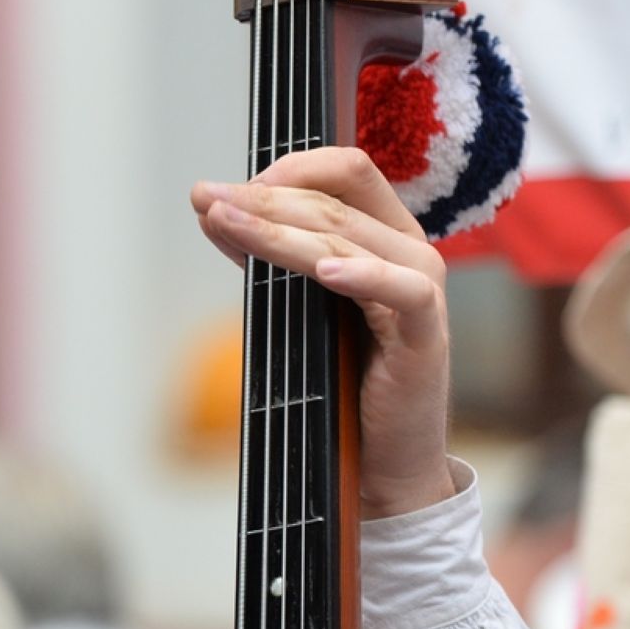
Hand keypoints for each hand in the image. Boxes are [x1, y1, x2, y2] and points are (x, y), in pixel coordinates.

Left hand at [192, 147, 456, 519]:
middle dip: (262, 198)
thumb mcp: (298, 305)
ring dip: (279, 230)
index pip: (343, 172)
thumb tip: (214, 210)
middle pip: (333, 202)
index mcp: (383, 233)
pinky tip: (325, 271)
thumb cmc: (341, 378)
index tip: (227, 191)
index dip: (285, 171)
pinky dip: (363, 276)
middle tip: (204, 197)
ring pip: (347, 240)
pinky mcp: (425, 335)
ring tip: (227, 221)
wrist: (380, 457)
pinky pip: (402, 291)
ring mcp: (423, 289)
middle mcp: (407, 249)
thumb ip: (270, 255)